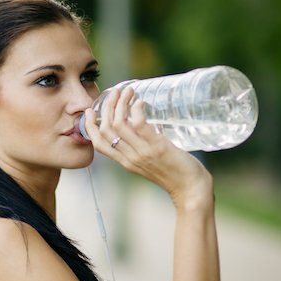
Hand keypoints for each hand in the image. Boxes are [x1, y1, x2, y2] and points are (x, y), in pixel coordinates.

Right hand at [84, 87, 213, 208]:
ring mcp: (142, 152)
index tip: (90, 111)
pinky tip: (140, 102)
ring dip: (122, 103)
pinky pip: (139, 125)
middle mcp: (129, 157)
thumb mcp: (150, 163)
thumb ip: (142, 149)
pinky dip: (136, 110)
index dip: (90, 126)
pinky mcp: (156, 147)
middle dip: (107, 107)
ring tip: (129, 91)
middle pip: (107, 129)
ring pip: (120, 124)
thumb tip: (142, 127)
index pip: (98, 143)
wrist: (190, 189)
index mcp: (125, 162)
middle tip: (115, 92)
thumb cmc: (175, 175)